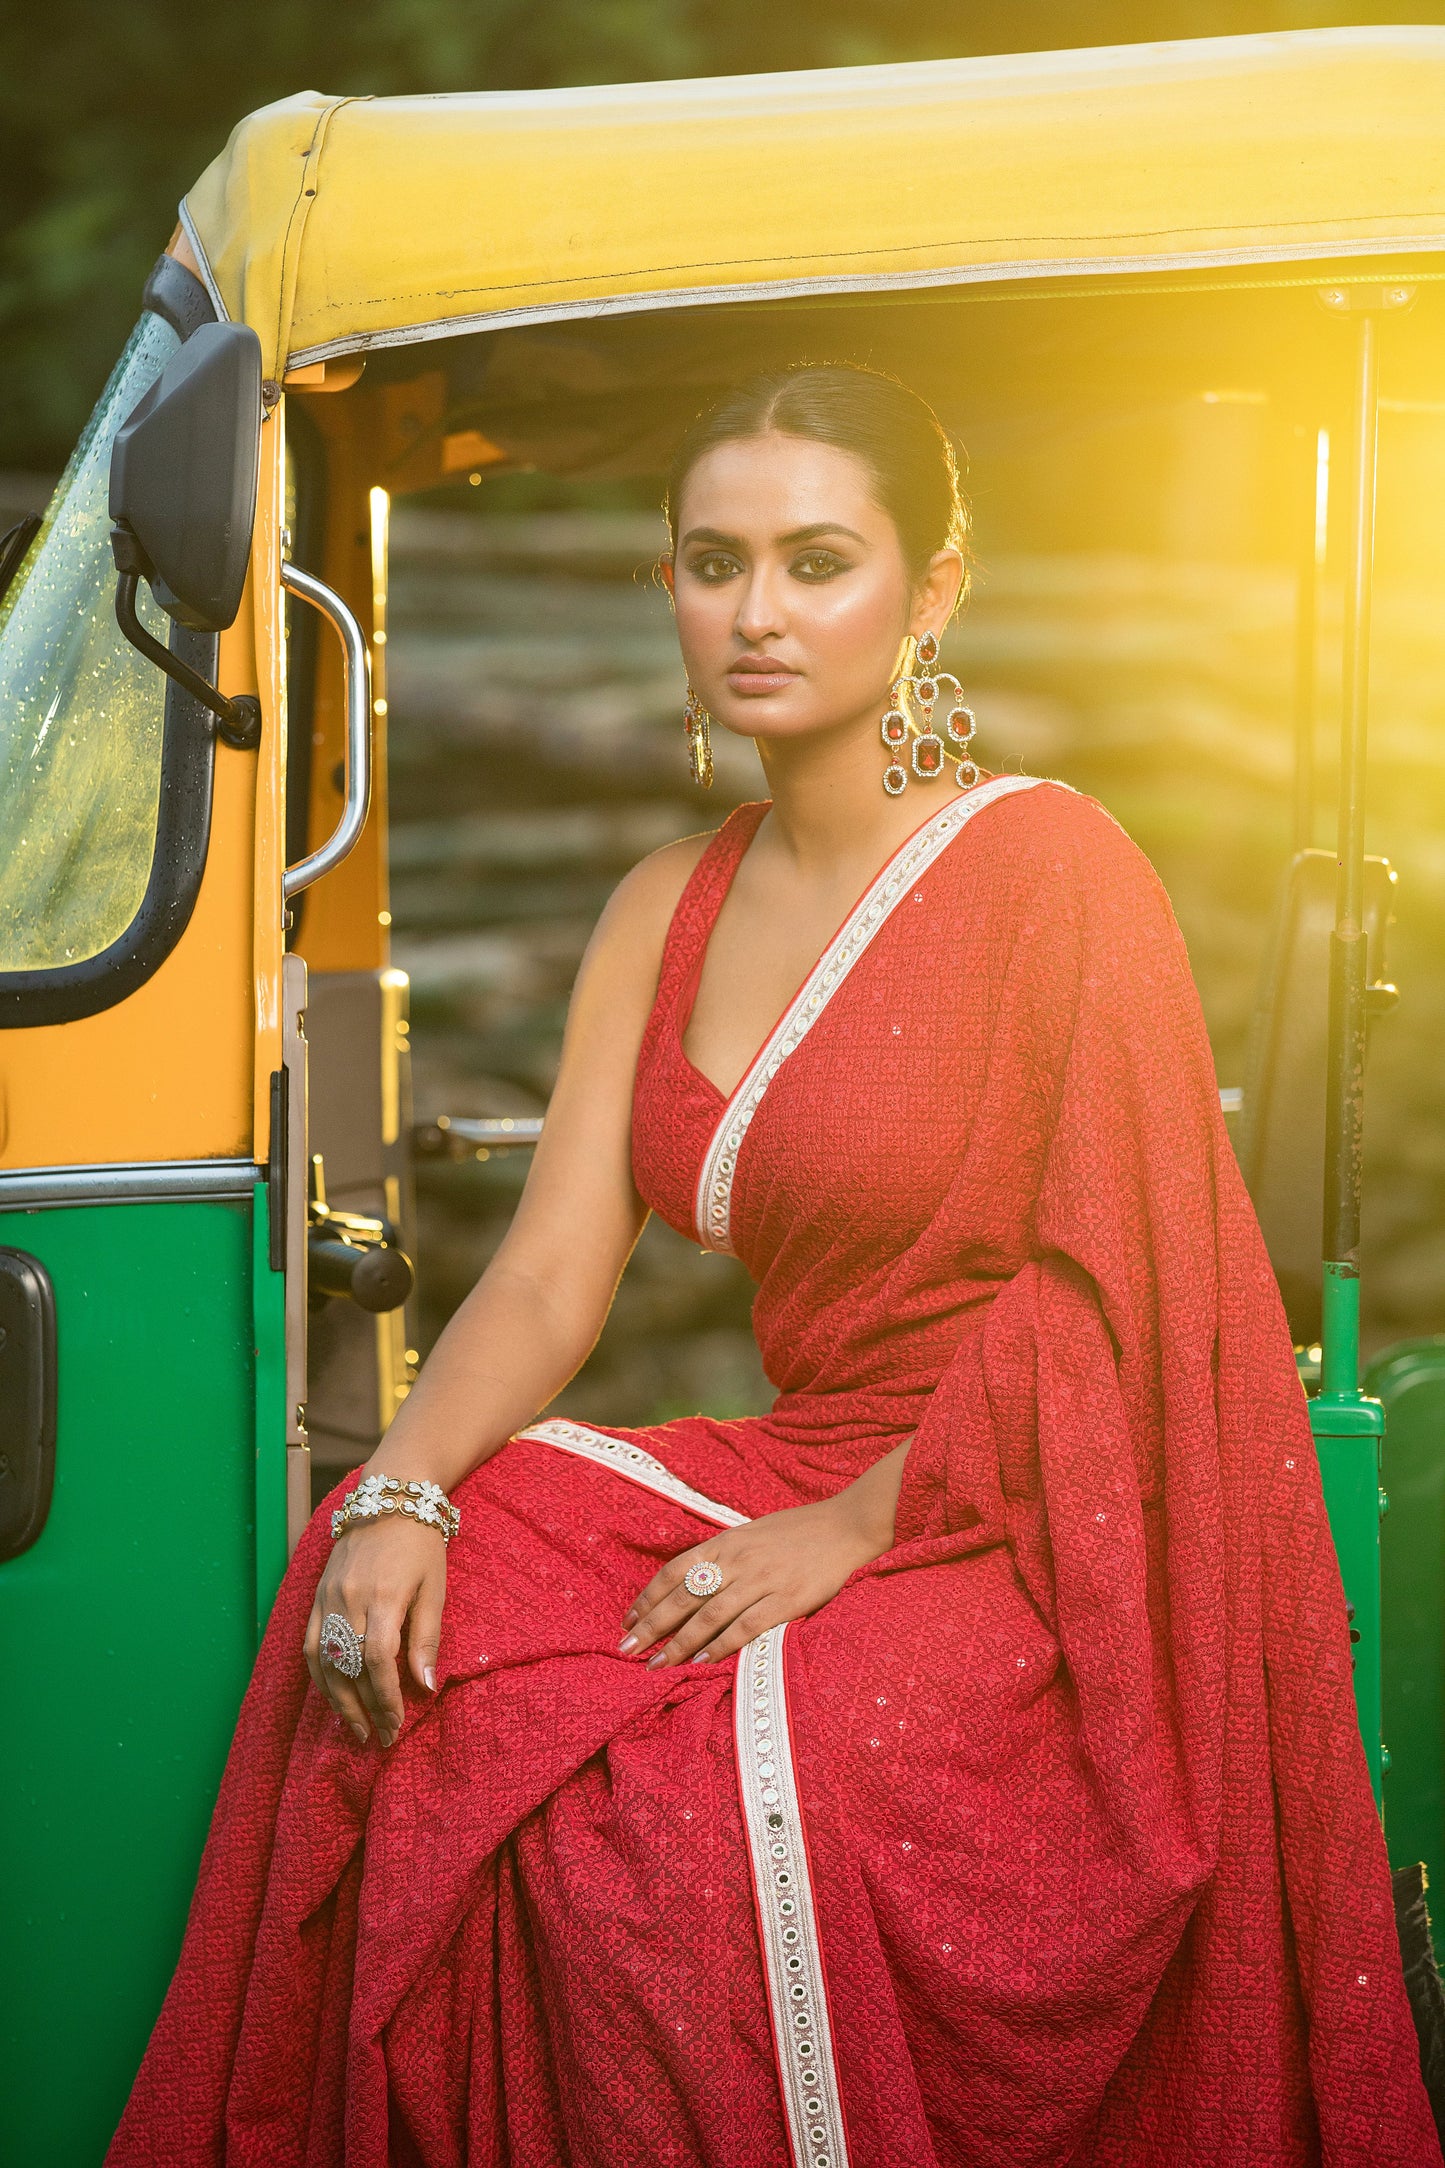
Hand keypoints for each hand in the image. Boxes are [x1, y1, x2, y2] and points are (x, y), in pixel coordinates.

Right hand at [304, 1516, 445, 1747]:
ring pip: (325, 1662)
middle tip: (379, 1738)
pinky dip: (320, 1675)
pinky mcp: (317, 1595)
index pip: (378, 1661)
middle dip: (364, 1709)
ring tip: (355, 1728)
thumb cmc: (421, 1545)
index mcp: (384, 1597)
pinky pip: (311, 1644)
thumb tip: (425, 1688)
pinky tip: (333, 1695)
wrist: (390, 1498)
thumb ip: (427, 1638)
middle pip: (349, 1667)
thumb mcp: (435, 1589)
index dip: (385, 1699)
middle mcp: (349, 1599)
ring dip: (338, 1700)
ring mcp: (328, 1597)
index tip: (396, 1725)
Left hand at [617, 1493, 886, 1669]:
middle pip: (683, 1597)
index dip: (648, 1597)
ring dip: (678, 1643)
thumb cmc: (797, 1531)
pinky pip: (746, 1627)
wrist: (845, 1526)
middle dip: (651, 1625)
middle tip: (626, 1650)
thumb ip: (724, 1556)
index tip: (628, 1620)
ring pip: (709, 1616)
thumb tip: (691, 1581)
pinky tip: (702, 1662)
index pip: (675, 1571)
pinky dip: (721, 1646)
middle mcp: (738, 1561)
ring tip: (657, 1665)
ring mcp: (761, 1580)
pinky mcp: (786, 1600)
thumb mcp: (751, 1533)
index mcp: (726, 1542)